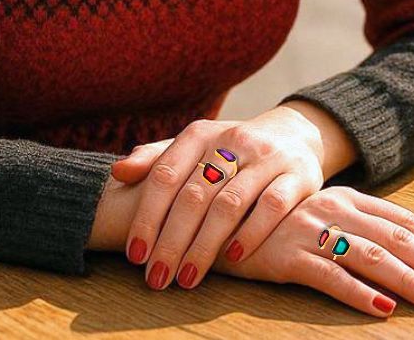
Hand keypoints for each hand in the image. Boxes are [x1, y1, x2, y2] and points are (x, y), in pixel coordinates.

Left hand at [110, 109, 325, 290]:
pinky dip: (251, 233)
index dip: (147, 216)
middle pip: (194, 194)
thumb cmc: (230, 151)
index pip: (166, 175)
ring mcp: (266, 157)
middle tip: (157, 277)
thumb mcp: (195, 148)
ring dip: (204, 245)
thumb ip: (156, 160)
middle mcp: (232, 140)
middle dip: (171, 241)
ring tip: (188, 278)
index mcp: (200, 134)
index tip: (135, 254)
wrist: (293, 135)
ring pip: (229, 204)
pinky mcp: (296, 175)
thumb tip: (118, 172)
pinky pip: (271, 206)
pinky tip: (232, 257)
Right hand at [204, 184, 413, 316]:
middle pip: (397, 238)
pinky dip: (357, 292)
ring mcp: (310, 231)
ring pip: (372, 256)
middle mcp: (334, 210)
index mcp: (346, 199)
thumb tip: (399, 257)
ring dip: (411, 281)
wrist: (210, 213)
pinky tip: (382, 308)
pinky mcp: (286, 255)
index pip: (403, 221)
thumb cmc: (270, 223)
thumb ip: (352, 230)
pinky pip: (328, 275)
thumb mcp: (317, 219)